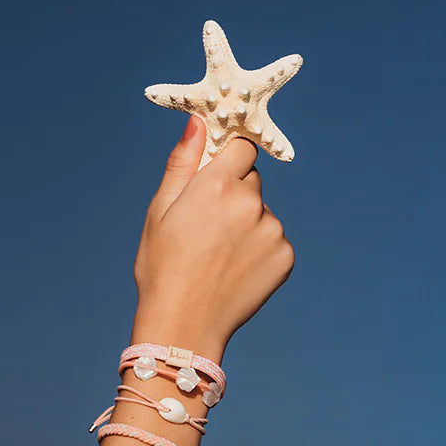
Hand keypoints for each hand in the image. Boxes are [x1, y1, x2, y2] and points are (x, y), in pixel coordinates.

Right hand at [132, 116, 294, 359]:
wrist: (183, 324)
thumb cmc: (162, 267)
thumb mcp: (159, 211)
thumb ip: (183, 162)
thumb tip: (198, 121)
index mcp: (216, 185)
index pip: (241, 148)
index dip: (226, 163)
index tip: (211, 184)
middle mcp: (249, 202)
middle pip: (251, 181)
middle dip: (233, 195)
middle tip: (207, 231)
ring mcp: (271, 230)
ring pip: (262, 212)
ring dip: (246, 225)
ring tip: (218, 257)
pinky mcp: (285, 256)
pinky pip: (274, 240)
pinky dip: (259, 251)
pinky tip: (234, 270)